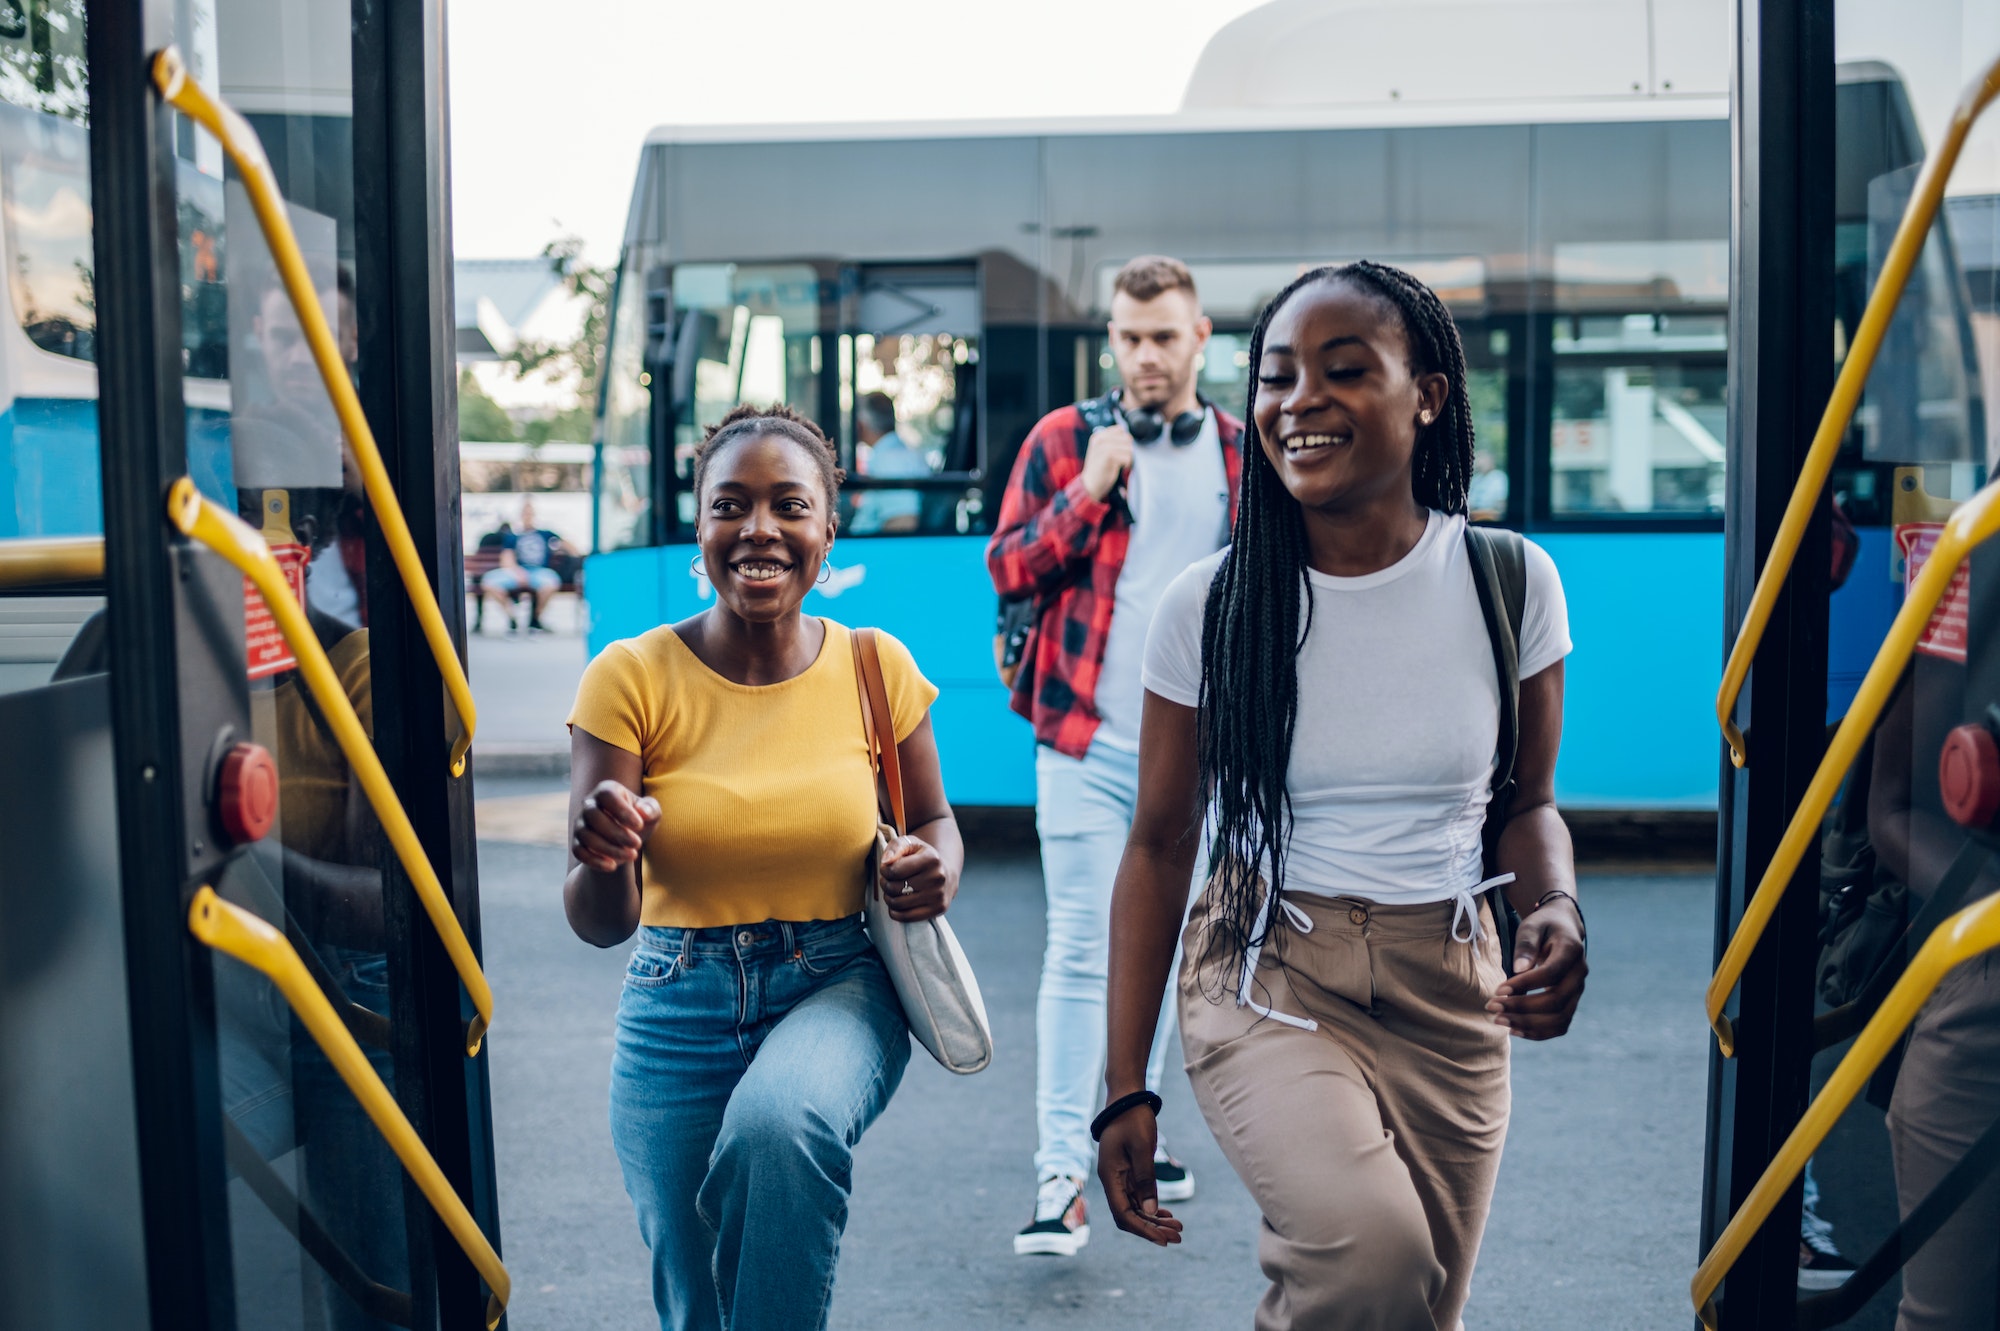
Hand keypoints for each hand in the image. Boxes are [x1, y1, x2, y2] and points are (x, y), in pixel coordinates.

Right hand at [572, 779, 658, 873]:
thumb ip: (651, 809)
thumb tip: (643, 812)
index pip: (606, 795)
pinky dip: (595, 861)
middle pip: (594, 816)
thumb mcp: (651, 814)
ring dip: (609, 848)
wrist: (627, 841)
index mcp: (606, 791)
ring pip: (587, 836)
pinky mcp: (577, 843)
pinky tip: (612, 866)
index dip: (622, 810)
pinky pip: (579, 852)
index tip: (639, 825)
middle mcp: (589, 805)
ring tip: (632, 855)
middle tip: (637, 844)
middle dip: (617, 833)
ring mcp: (580, 824)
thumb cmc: (640, 821)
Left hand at [880, 834, 954, 921]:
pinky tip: (897, 903)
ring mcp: (939, 895)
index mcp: (931, 858)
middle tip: (889, 880)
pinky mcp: (938, 909)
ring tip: (892, 891)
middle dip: (885, 884)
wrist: (946, 875)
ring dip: (888, 898)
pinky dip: (895, 912)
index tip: (886, 869)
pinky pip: (906, 917)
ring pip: (898, 903)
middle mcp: (938, 877)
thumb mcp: (911, 845)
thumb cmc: (923, 859)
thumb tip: (886, 862)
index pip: (894, 870)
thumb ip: (896, 847)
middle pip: (894, 888)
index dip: (884, 870)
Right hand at [1080, 425, 1134, 501]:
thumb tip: (1130, 438)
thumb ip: (1112, 442)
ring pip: (1128, 448)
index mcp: (1098, 436)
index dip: (1125, 440)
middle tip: (1124, 459)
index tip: (1122, 450)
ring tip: (1123, 464)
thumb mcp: (1103, 451)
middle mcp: (1100, 439)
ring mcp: (1104, 446)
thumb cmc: (1099, 469)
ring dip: (1129, 458)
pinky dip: (1128, 463)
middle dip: (1129, 449)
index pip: (1120, 429)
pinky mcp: (1108, 456)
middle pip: (1127, 438)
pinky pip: (1127, 456)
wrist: (1090, 484)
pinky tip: (1123, 467)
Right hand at [1096, 1103, 1181, 1246]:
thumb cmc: (1133, 1119)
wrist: (1128, 1098)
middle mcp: (1112, 1181)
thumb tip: (1151, 1210)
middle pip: (1129, 1215)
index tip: (1163, 1240)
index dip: (1143, 1230)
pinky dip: (1153, 1208)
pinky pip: (1139, 1197)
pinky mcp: (1129, 1172)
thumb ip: (1146, 1179)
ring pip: (1136, 1208)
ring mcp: (1120, 1177)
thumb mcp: (1142, 1148)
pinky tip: (1167, 1215)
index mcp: (1109, 1176)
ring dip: (1155, 1220)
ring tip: (1178, 1228)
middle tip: (1177, 1237)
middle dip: (1152, 1229)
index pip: (1123, 1214)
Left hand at [1487, 898, 1586, 1039]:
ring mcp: (1578, 991)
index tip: (1498, 990)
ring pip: (1559, 1019)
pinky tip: (1513, 1029)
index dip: (1525, 985)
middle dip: (1521, 1008)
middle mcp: (1579, 974)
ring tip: (1498, 1020)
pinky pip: (1559, 1026)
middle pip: (1556, 1002)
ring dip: (1528, 1025)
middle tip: (1491, 1006)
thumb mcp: (1532, 926)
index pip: (1551, 974)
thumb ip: (1526, 944)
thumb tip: (1518, 969)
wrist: (1562, 929)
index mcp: (1572, 951)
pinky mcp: (1571, 1003)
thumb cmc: (1543, 927)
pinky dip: (1538, 1032)